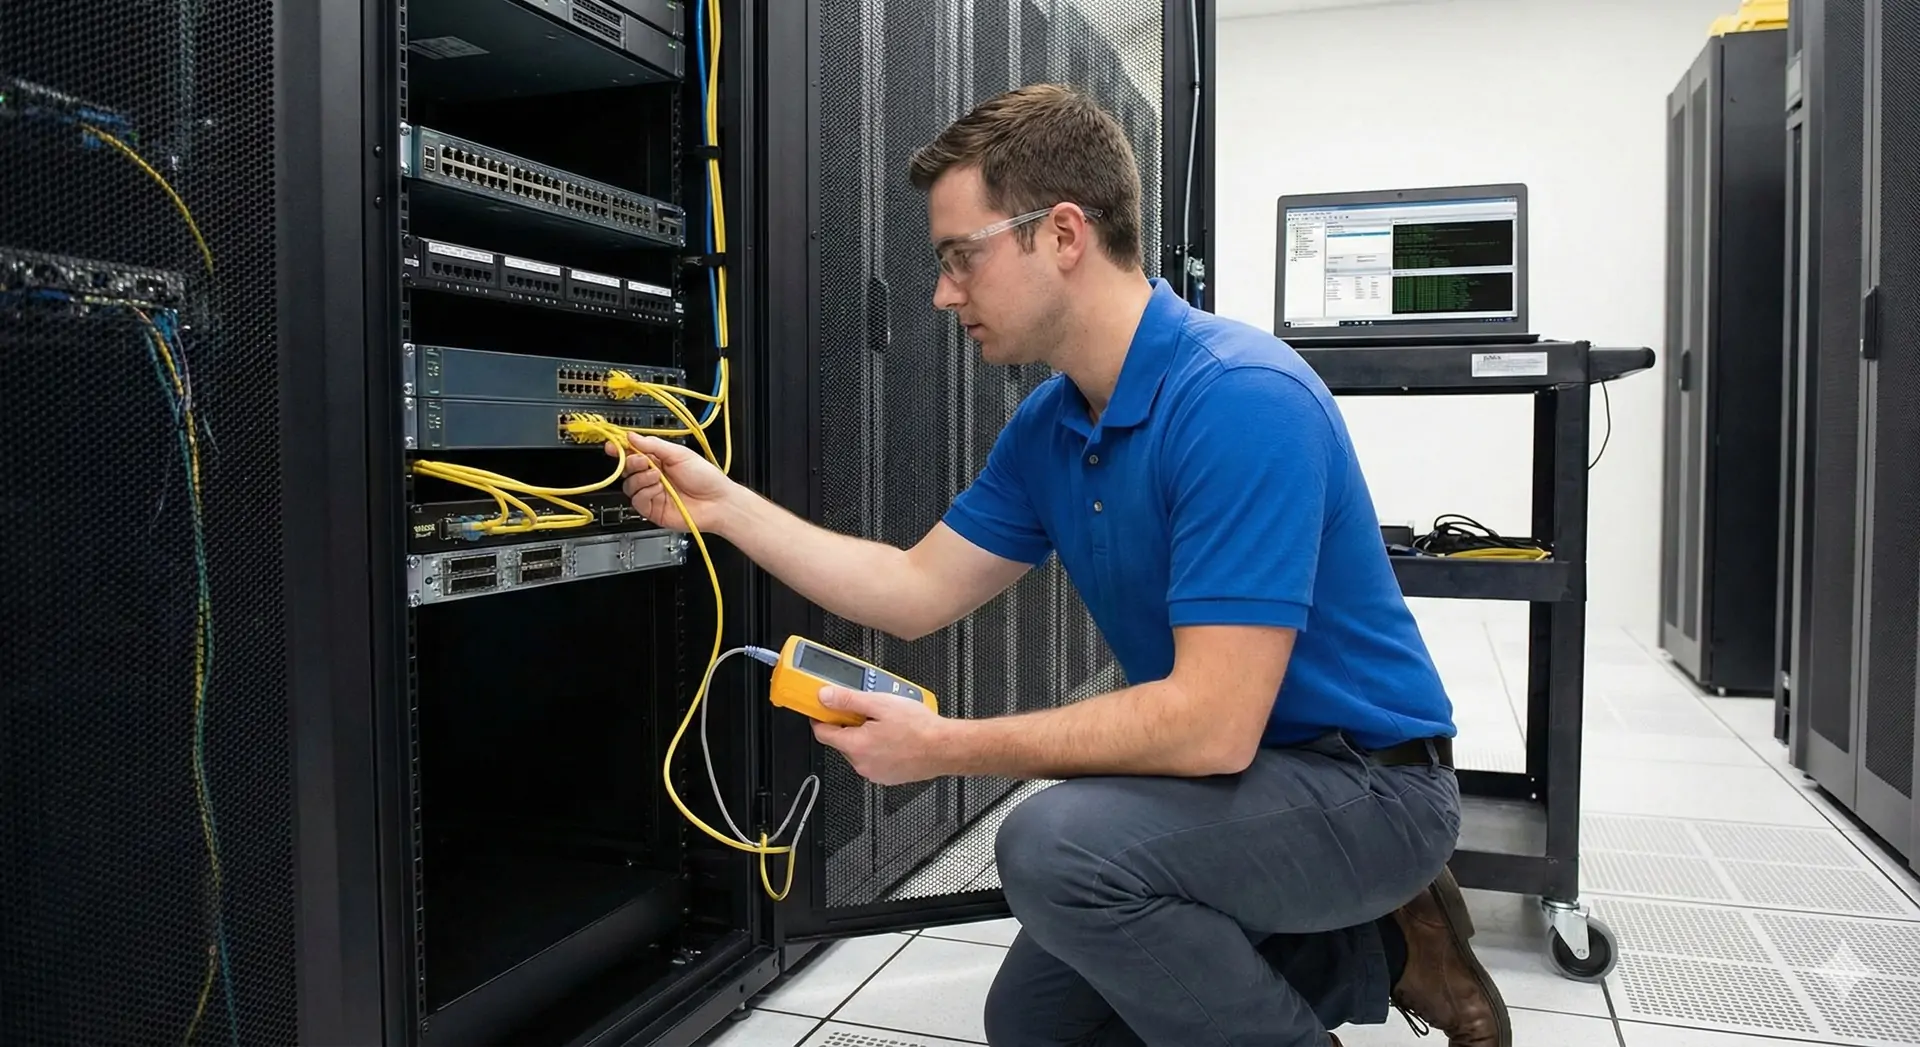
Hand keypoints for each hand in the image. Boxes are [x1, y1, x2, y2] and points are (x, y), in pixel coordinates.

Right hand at [607, 434, 738, 534]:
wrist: (718, 502)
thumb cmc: (706, 478)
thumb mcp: (680, 454)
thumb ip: (654, 445)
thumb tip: (632, 436)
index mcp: (659, 460)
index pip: (633, 453)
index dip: (621, 449)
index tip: (613, 445)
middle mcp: (653, 477)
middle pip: (627, 469)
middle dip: (631, 463)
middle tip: (642, 461)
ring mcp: (652, 493)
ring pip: (629, 486)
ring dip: (641, 479)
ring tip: (658, 477)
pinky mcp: (652, 509)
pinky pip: (637, 501)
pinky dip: (646, 492)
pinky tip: (659, 489)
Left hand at [811, 686, 952, 785]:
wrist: (945, 748)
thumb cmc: (919, 729)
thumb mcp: (880, 704)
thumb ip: (848, 700)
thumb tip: (825, 696)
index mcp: (856, 746)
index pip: (823, 733)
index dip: (820, 718)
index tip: (822, 709)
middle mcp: (862, 764)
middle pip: (842, 741)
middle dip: (849, 725)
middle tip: (865, 710)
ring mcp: (875, 773)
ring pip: (859, 751)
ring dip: (865, 737)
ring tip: (885, 723)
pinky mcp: (888, 777)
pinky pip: (874, 760)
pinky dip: (878, 748)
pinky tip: (894, 737)